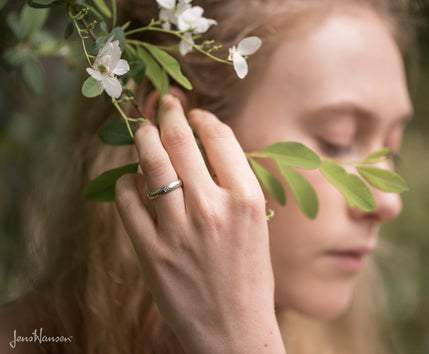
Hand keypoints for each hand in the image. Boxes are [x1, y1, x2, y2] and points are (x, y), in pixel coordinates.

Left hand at [115, 95, 284, 353]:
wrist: (234, 330)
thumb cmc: (250, 276)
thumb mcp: (256, 225)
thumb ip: (234, 185)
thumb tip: (205, 146)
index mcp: (245, 200)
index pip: (220, 139)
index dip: (203, 119)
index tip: (195, 115)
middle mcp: (211, 209)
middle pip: (181, 142)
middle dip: (169, 114)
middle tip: (164, 105)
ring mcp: (177, 230)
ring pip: (150, 163)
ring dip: (144, 139)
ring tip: (144, 131)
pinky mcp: (150, 252)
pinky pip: (127, 201)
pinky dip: (126, 183)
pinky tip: (132, 180)